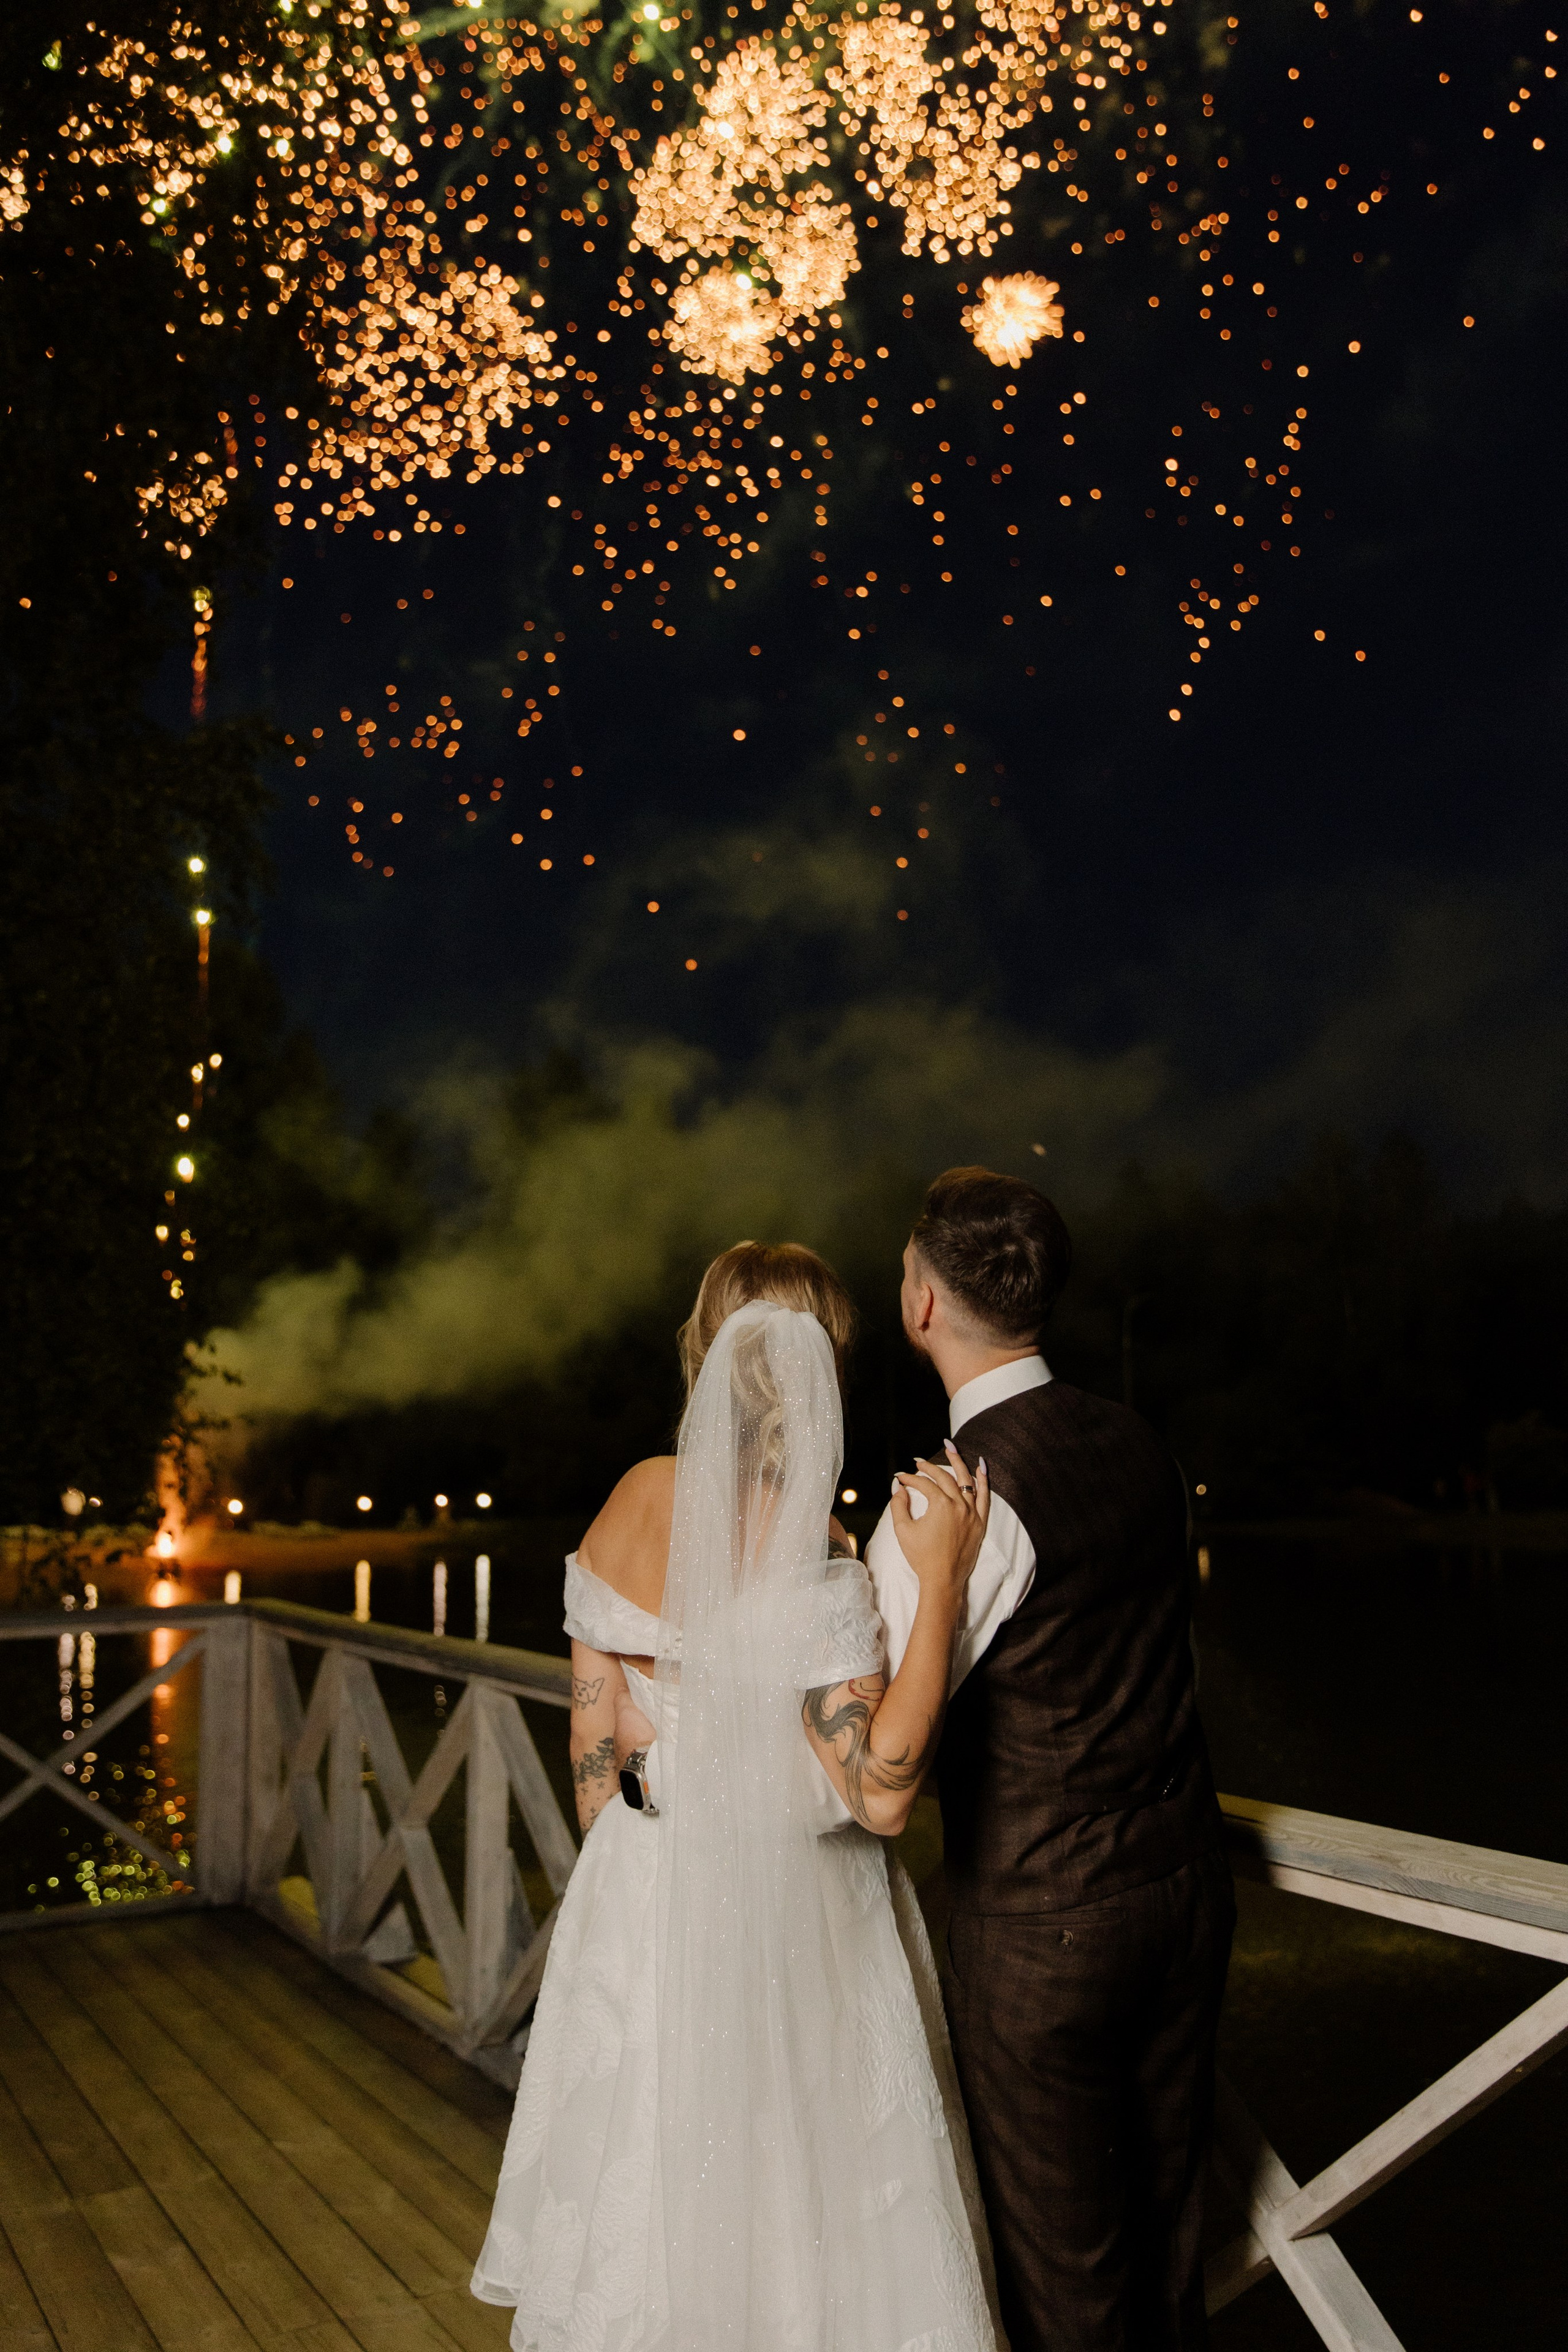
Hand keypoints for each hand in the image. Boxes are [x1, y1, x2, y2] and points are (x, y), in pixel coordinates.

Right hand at [889, 1442, 990, 1608]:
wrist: (943, 1580)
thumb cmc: (921, 1557)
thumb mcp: (903, 1530)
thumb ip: (898, 1504)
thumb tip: (898, 1486)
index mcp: (940, 1505)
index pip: (924, 1484)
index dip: (910, 1479)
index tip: (901, 1478)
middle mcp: (959, 1505)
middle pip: (944, 1477)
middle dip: (929, 1467)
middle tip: (918, 1462)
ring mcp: (972, 1513)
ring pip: (966, 1480)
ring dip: (958, 1462)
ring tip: (950, 1448)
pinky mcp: (980, 1522)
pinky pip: (985, 1496)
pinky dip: (983, 1480)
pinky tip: (980, 1466)